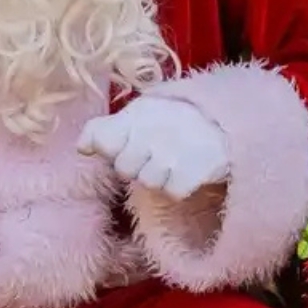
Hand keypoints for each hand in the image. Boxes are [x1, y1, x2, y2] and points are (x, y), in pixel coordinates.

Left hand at [77, 96, 229, 199]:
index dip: (111, 148)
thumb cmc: (173, 119)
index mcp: (136, 115)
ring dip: (159, 177)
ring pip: (147, 182)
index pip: (103, 141)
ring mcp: (173, 153)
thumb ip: (104, 128)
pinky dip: (180, 186)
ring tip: (174, 161)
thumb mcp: (138, 114)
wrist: (226, 120)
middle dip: (136, 165)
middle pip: (123, 168)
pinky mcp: (195, 170)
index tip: (125, 143)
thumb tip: (81, 148)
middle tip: (155, 154)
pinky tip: (188, 171)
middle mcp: (152, 132)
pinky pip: (172, 192)